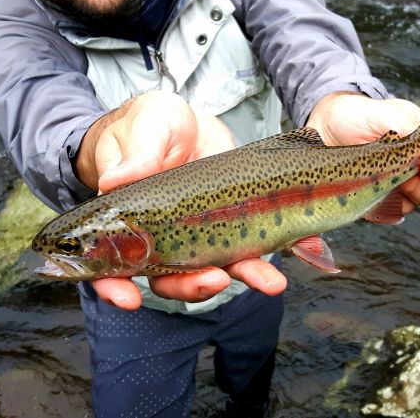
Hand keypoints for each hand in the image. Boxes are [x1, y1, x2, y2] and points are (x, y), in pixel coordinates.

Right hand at [77, 91, 286, 309]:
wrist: (184, 120)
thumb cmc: (147, 126)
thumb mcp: (143, 129)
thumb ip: (137, 154)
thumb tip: (116, 179)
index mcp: (131, 224)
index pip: (114, 266)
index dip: (115, 287)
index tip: (129, 298)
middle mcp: (165, 239)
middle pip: (172, 278)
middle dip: (193, 286)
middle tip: (215, 280)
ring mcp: (203, 233)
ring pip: (219, 266)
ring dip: (244, 274)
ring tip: (270, 280)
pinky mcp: (237, 220)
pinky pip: (258, 239)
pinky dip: (284, 244)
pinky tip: (305, 243)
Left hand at [306, 92, 419, 214]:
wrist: (329, 128)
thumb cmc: (364, 117)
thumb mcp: (389, 113)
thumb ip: (412, 127)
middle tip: (404, 175)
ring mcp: (403, 190)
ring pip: (414, 206)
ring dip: (400, 195)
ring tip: (376, 177)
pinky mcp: (380, 203)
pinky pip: (388, 213)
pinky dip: (378, 204)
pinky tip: (362, 190)